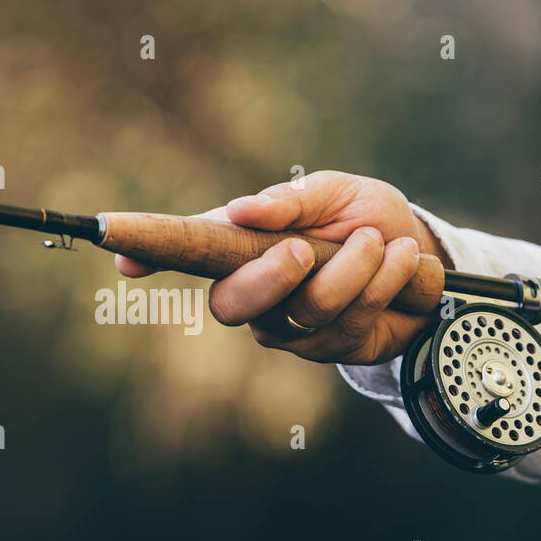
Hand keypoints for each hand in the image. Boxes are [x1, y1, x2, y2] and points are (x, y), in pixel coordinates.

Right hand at [114, 171, 451, 364]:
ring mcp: (288, 326)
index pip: (187, 250)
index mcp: (241, 244)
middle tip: (303, 249)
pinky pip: (348, 325)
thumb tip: (243, 210)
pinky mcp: (328, 348)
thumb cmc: (363, 216)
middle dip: (269, 278)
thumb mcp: (333, 192)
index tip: (118, 251)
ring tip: (381, 241)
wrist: (422, 255)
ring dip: (354, 270)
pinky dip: (383, 286)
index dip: (149, 251)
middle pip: (230, 305)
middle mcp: (253, 292)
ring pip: (305, 310)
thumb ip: (291, 200)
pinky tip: (401, 263)